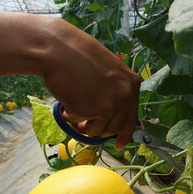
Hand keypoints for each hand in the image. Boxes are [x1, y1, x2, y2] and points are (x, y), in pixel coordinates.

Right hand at [42, 18, 139, 149]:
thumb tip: (113, 122)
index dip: (124, 135)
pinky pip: (78, 123)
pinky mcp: (90, 110)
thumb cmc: (80, 57)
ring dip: (81, 123)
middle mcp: (124, 96)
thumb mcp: (109, 73)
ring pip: (95, 131)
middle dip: (96, 128)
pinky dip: (69, 114)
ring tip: (72, 104)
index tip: (118, 144)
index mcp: (132, 85)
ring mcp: (108, 104)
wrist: (60, 49)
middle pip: (111, 128)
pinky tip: (66, 97)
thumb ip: (115, 93)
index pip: (131, 119)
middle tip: (80, 119)